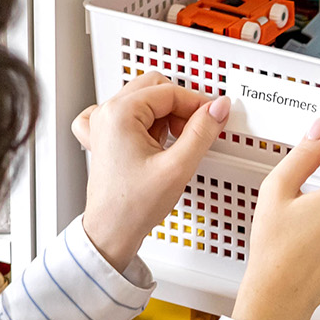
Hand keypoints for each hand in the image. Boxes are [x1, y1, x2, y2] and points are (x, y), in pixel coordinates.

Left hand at [74, 71, 227, 269]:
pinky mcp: (103, 138)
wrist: (112, 231)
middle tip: (195, 130)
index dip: (197, 103)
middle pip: (154, 88)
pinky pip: (124, 114)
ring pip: (142, 100)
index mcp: (120, 113)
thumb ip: (202, 132)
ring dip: (164, 115)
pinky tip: (150, 138)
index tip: (213, 117)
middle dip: (180, 106)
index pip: (169, 91)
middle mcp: (106, 113)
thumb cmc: (133, 206)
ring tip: (174, 143)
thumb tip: (217, 109)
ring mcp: (101, 125)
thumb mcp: (178, 167)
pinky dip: (142, 122)